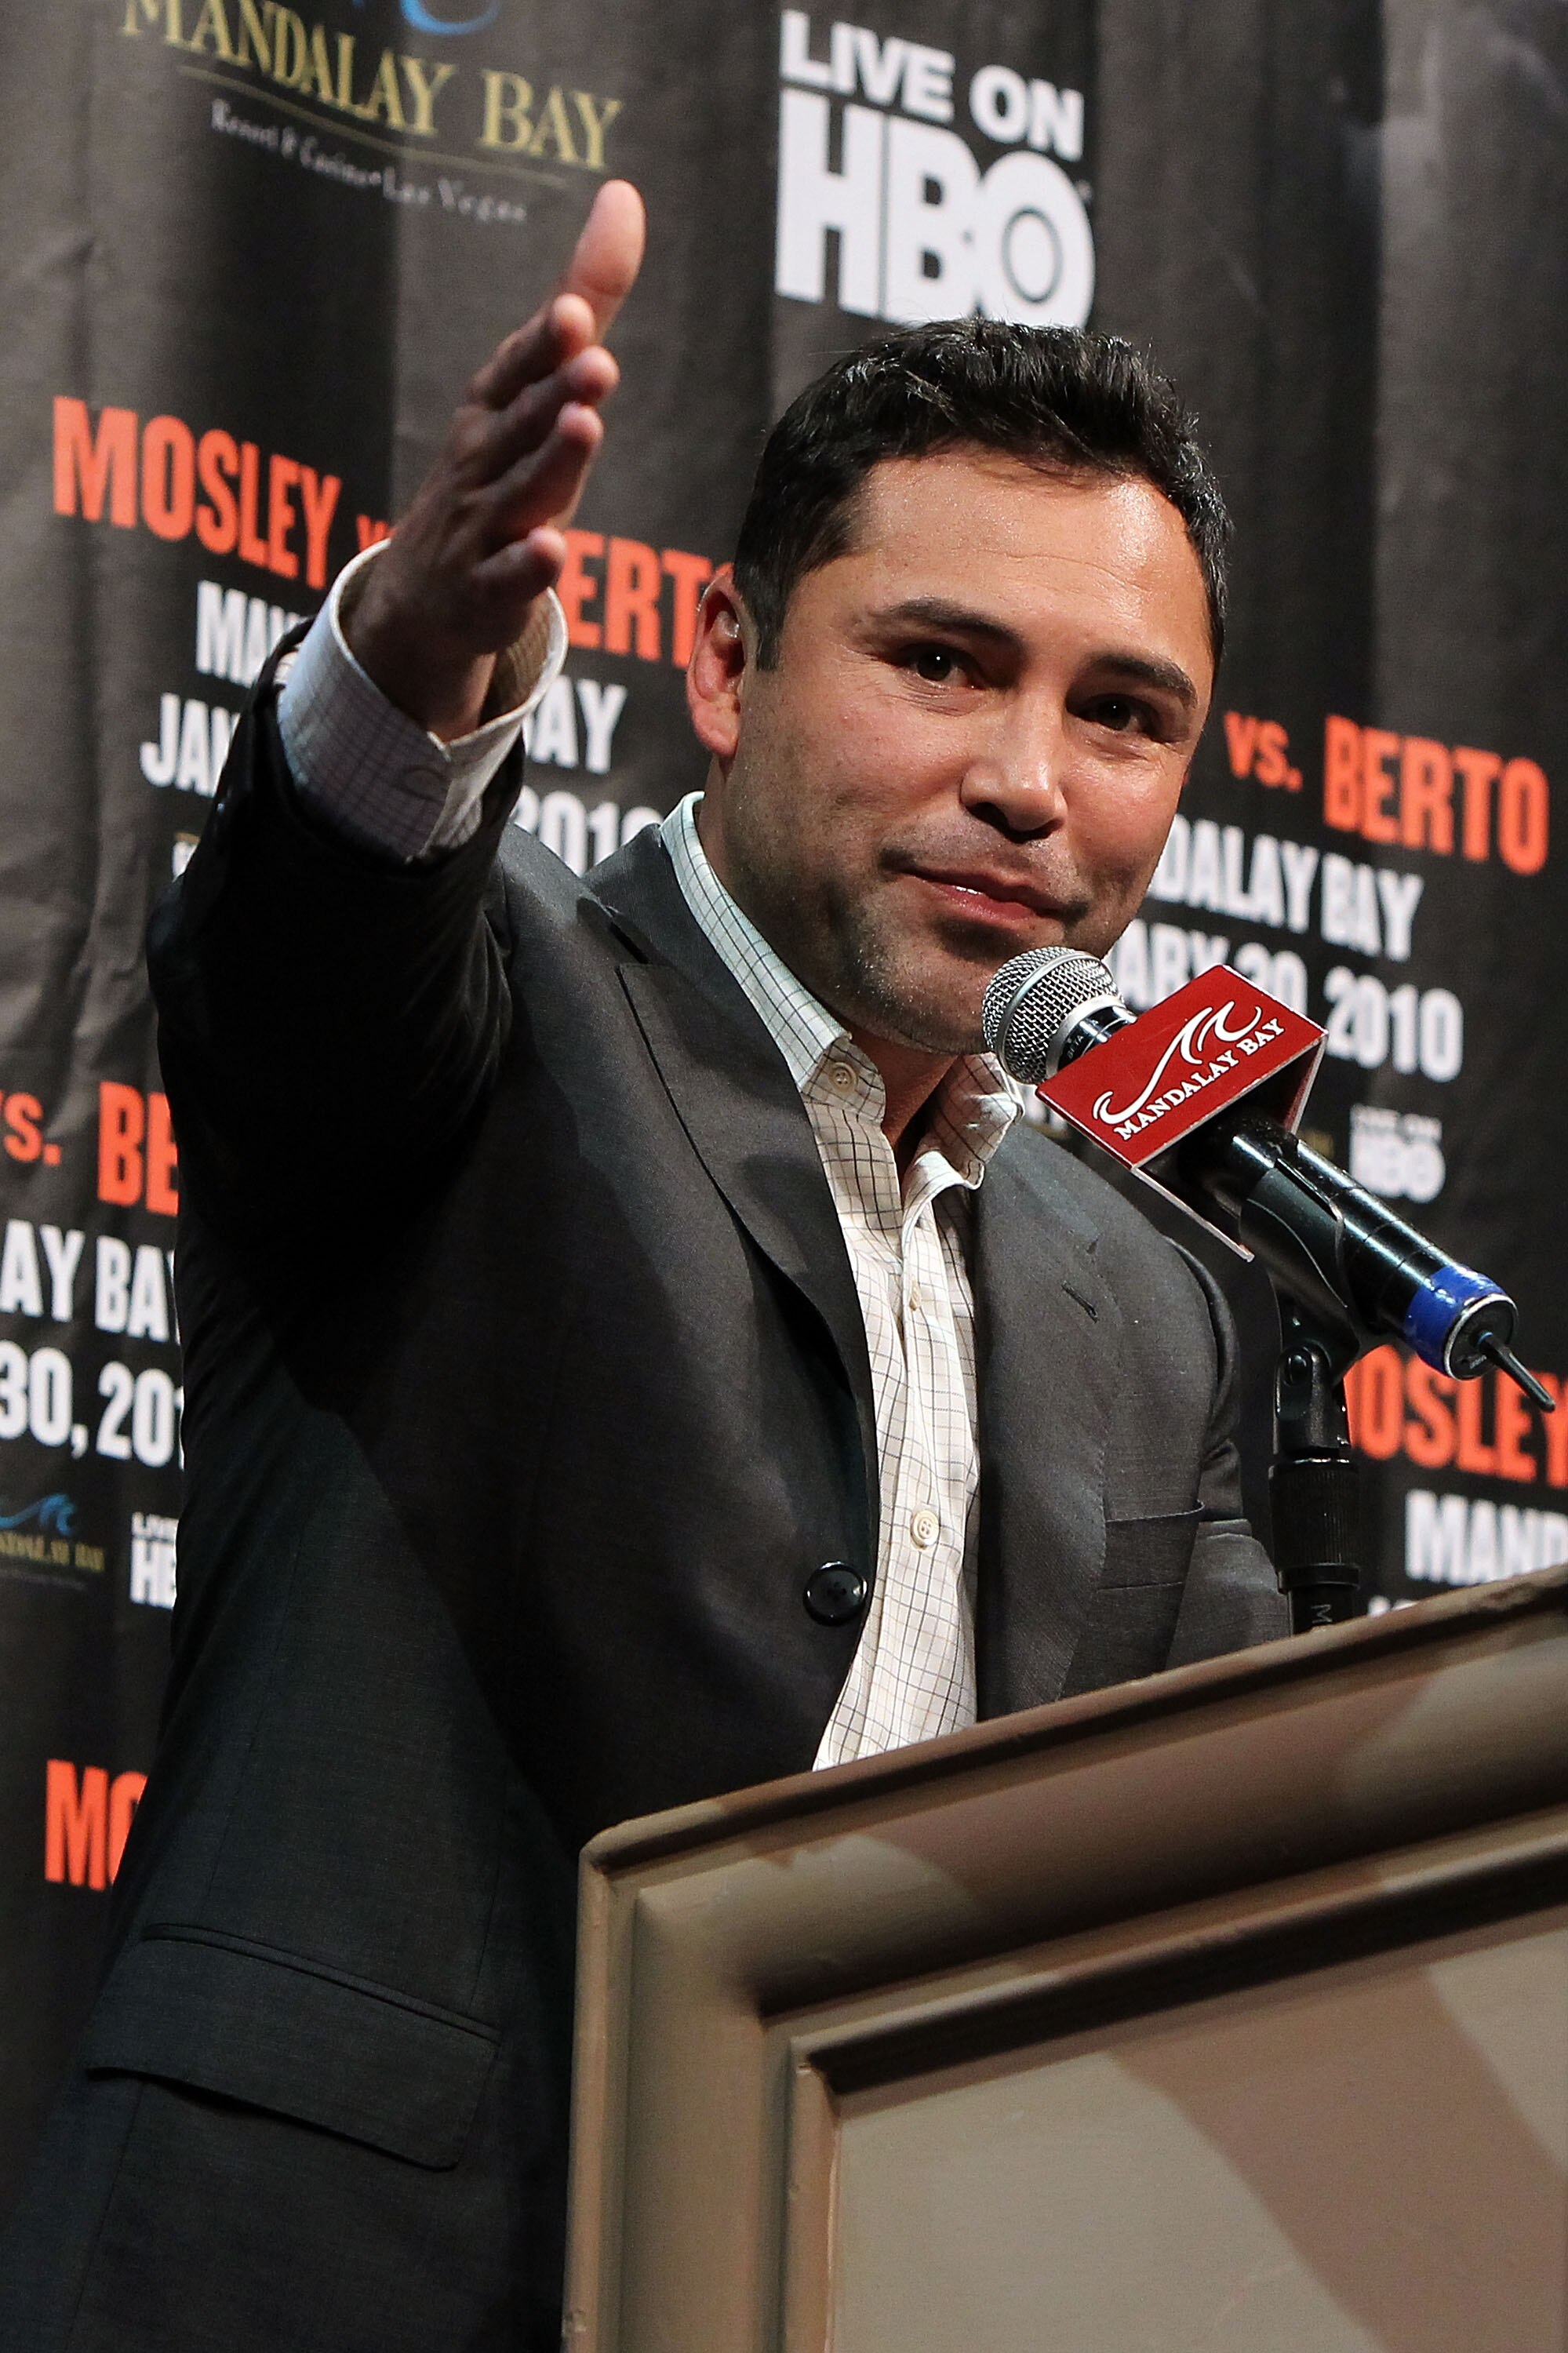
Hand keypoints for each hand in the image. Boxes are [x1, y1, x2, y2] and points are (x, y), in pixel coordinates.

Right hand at [346, 179, 645, 740]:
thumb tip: (625, 196)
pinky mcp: (488, 591)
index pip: (521, 365)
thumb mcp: (535, 388)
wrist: (425, 597)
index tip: (577, 312)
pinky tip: (550, 550)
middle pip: (527, 422)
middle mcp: (485, 458)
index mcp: (494, 407)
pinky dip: (527, 566)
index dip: (547, 341)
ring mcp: (482, 526)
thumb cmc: (495, 473)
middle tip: (598, 361)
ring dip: (553, 462)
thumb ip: (585, 302)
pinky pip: (510, 579)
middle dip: (558, 390)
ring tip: (584, 427)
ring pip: (522, 492)